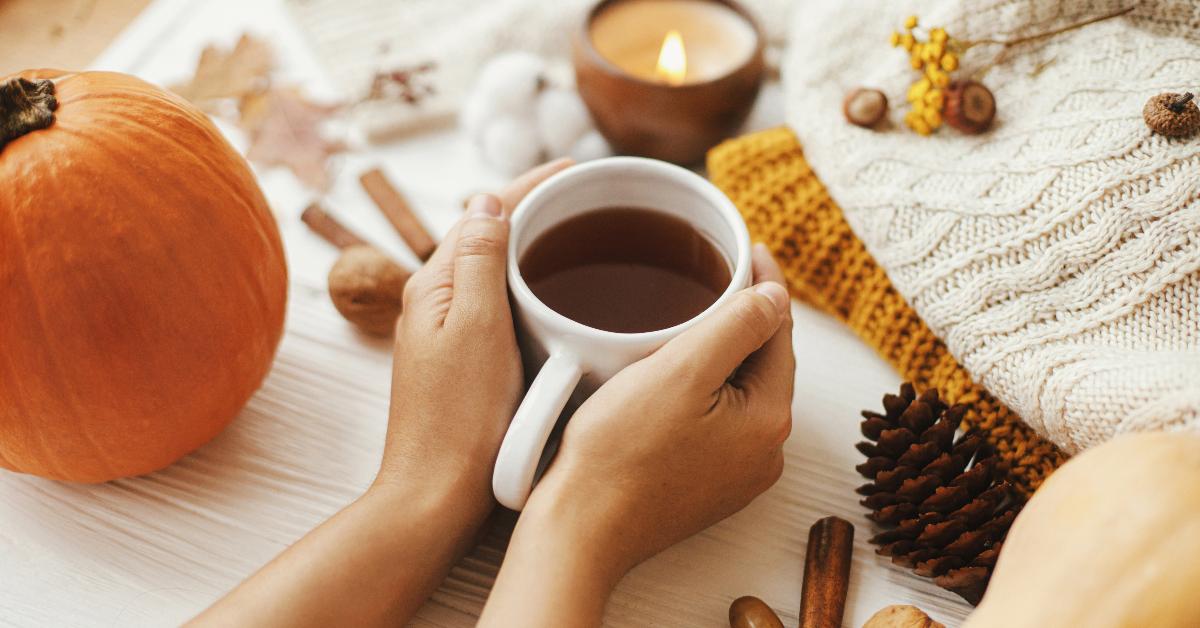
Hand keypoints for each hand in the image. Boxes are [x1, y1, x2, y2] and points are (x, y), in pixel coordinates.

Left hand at [190, 158, 571, 627]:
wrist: (437, 496)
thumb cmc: (458, 420)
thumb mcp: (475, 328)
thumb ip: (481, 260)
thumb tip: (487, 198)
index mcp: (435, 284)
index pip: (485, 211)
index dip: (532, 184)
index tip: (578, 167)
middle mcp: (438, 301)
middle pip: (491, 234)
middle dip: (537, 205)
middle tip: (591, 194)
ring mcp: (452, 331)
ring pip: (498, 267)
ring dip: (536, 241)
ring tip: (584, 230)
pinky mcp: (469, 359)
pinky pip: (504, 301)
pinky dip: (533, 281)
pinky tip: (563, 293)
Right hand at [480, 244, 794, 626]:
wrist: (580, 529)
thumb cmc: (621, 452)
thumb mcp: (682, 371)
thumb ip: (738, 326)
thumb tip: (777, 296)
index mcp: (770, 420)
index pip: (778, 332)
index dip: (764, 283)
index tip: (747, 247)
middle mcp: (764, 453)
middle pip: (760, 363)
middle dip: (741, 318)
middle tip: (715, 275)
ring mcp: (734, 475)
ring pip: (736, 392)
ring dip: (719, 354)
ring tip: (689, 318)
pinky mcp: (704, 486)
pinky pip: (714, 421)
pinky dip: (700, 390)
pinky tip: (668, 376)